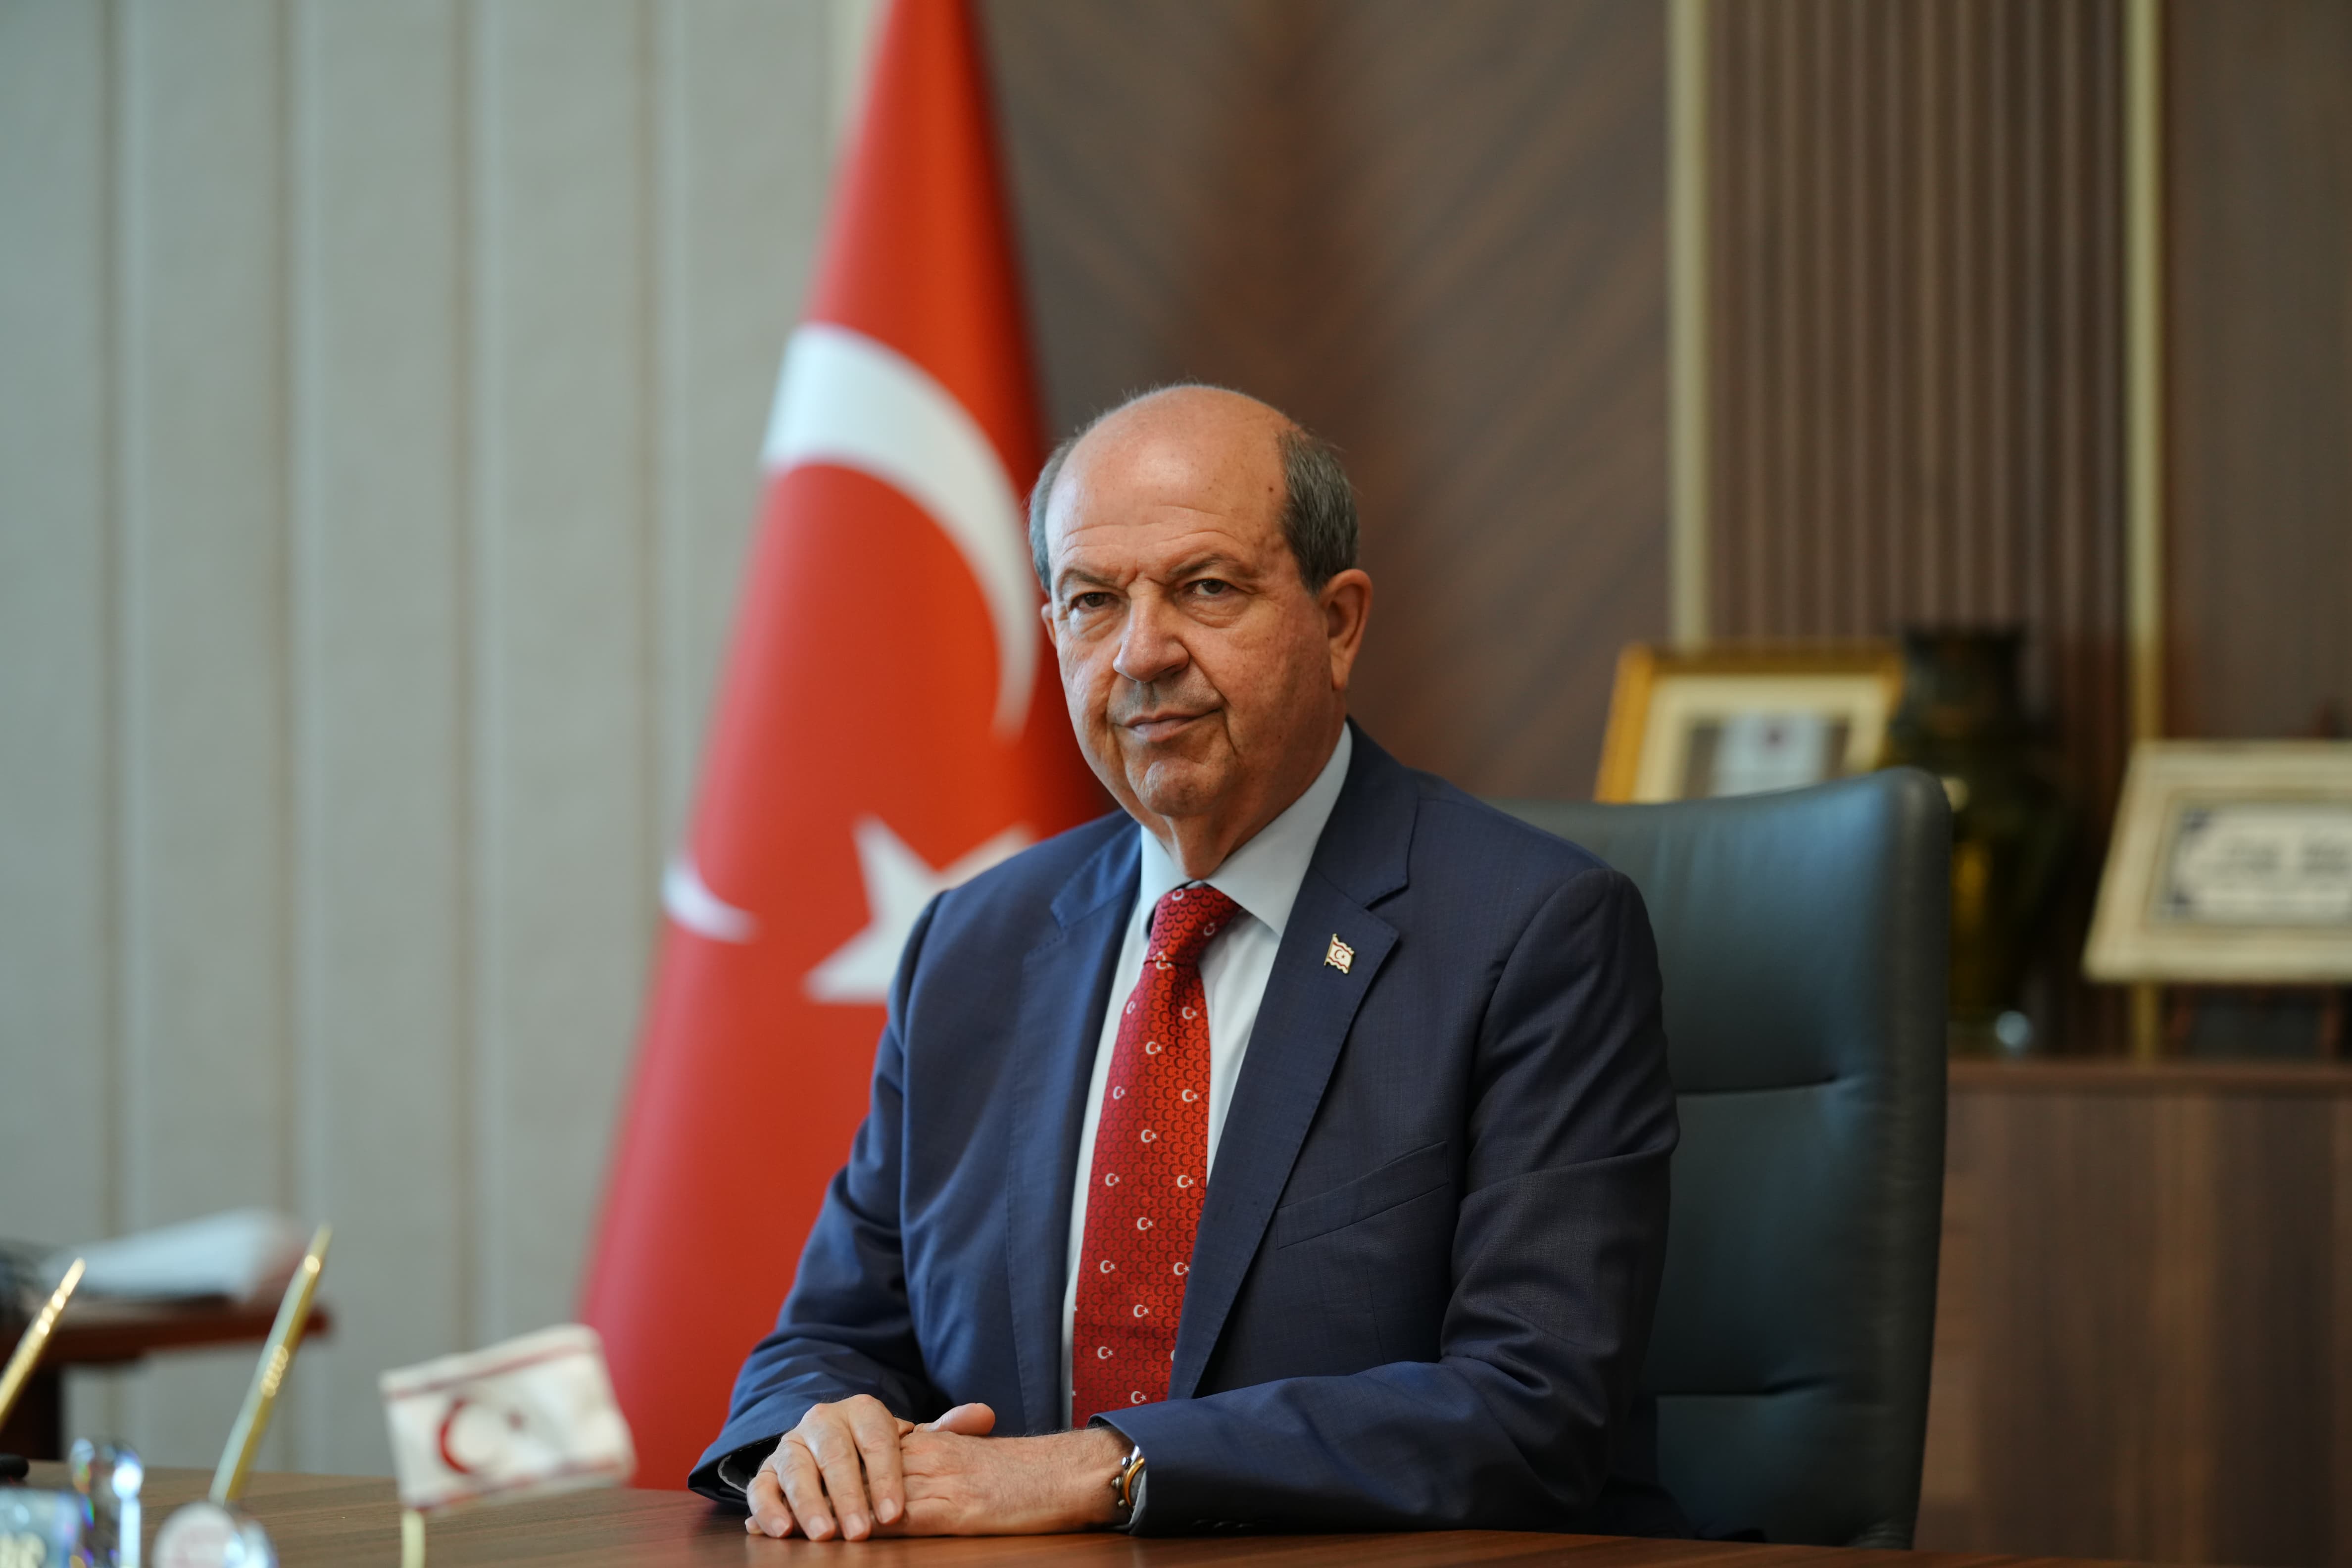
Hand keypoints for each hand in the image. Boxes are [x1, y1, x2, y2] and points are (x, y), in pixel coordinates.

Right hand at [743, 1395, 992, 1540]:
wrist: (828, 1448)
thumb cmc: (877, 1452)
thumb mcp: (909, 1442)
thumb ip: (945, 1431)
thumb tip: (984, 1415)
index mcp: (862, 1411)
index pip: (877, 1441)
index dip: (885, 1478)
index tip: (895, 1513)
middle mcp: (823, 1421)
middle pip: (835, 1456)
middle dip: (847, 1496)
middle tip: (859, 1533)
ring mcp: (791, 1445)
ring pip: (795, 1469)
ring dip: (807, 1504)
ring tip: (822, 1535)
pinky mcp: (766, 1470)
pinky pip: (761, 1486)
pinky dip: (768, 1508)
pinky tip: (780, 1531)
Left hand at [743, 1401, 1127, 1539]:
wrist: (1069, 1473)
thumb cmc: (1025, 1477)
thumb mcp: (972, 1464)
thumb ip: (937, 1463)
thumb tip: (899, 1495)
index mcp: (929, 1443)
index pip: (863, 1454)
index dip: (823, 1473)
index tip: (786, 1493)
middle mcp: (927, 1455)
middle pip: (855, 1470)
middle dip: (812, 1494)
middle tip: (773, 1520)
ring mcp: (940, 1480)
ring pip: (867, 1493)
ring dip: (827, 1514)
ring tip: (790, 1534)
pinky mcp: (955, 1508)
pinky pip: (900, 1517)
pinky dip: (865, 1529)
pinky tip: (840, 1542)